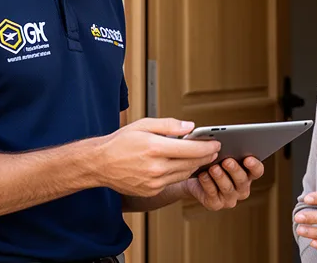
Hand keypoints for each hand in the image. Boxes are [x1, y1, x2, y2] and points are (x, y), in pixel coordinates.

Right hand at [93, 118, 220, 196]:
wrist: (99, 164)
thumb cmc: (120, 141)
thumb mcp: (143, 125)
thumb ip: (169, 125)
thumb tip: (191, 127)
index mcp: (155, 148)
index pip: (191, 149)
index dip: (208, 147)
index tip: (216, 143)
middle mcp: (156, 168)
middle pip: (191, 163)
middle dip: (206, 157)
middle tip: (214, 150)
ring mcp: (153, 182)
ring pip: (183, 174)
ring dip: (195, 166)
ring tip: (202, 157)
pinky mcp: (151, 191)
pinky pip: (172, 182)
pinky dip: (179, 173)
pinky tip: (183, 166)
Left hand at [183, 156, 264, 210]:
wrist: (194, 177)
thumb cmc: (211, 162)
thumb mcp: (220, 154)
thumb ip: (227, 149)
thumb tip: (224, 143)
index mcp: (248, 173)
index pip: (257, 171)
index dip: (254, 165)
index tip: (248, 159)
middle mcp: (242, 187)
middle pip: (242, 180)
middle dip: (235, 170)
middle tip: (227, 161)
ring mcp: (230, 198)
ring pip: (227, 188)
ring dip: (220, 177)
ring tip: (213, 168)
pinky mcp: (216, 204)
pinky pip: (213, 194)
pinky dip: (207, 183)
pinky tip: (203, 175)